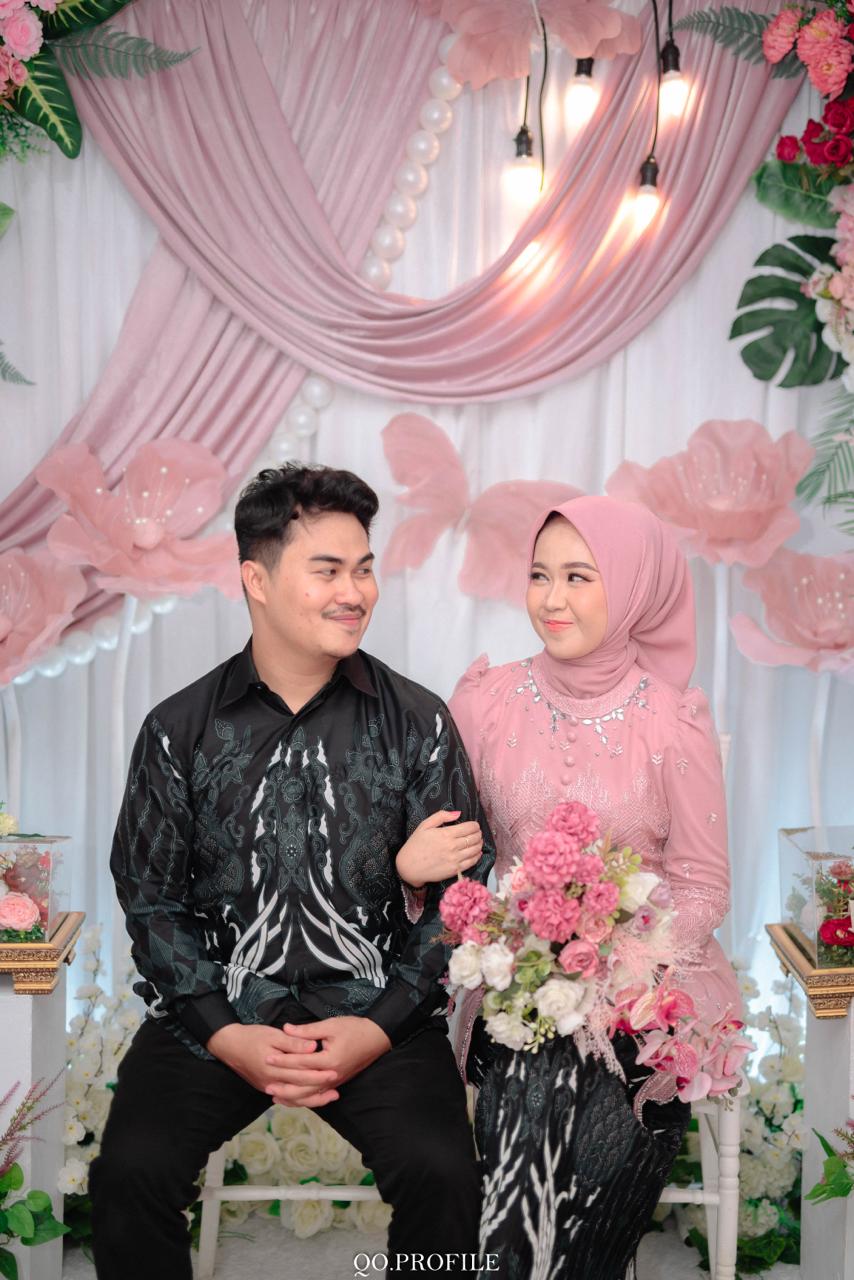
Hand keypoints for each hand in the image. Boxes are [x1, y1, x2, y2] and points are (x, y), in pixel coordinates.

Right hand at [207, 1023, 339, 1106]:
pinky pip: (286, 1098)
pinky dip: (299, 1099)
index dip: (318, 1075)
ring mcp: (267, 1087)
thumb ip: (293, 1043)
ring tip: (330, 1096)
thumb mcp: (273, 1035)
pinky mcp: (266, 1087)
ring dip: (312, 1099)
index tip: (334, 1073)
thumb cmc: (252, 1037)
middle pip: (299, 1091)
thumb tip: (313, 1047)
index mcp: (274, 1068)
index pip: (300, 1075)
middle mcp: (271, 1082)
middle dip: (319, 1090)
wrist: (229, 1045)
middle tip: (337, 1090)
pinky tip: (311, 1097)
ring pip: (293, 1098)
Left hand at [262, 1017, 391, 1104]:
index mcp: (329, 1060)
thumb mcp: (331, 1025)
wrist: (377, 1038)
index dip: (283, 1060)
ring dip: (292, 1096)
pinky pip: (318, 1094)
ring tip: (275, 1096)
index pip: (301, 1062)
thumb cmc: (355, 1029)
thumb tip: (286, 1029)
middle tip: (266, 1086)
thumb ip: (307, 1031)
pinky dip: (304, 1098)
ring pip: (310, 1094)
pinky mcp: (337, 1082)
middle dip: (284, 1085)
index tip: (268, 1058)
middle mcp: (332, 1075)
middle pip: (303, 1085)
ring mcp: (335, 1081)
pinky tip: (294, 1098)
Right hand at [395, 810, 483, 888]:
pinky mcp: (455, 870)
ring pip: (475, 850)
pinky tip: (477, 852)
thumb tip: (458, 813)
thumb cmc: (416, 844)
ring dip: (479, 844)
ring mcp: (455, 859)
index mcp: (446, 834)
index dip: (475, 825)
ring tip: (478, 841)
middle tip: (477, 833)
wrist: (409, 867)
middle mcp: (452, 846)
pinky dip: (477, 856)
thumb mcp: (425, 825)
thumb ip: (441, 816)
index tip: (474, 825)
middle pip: (474, 838)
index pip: (469, 827)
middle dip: (478, 834)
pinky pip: (472, 862)